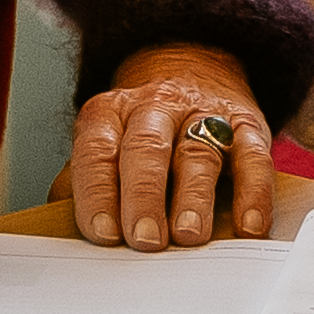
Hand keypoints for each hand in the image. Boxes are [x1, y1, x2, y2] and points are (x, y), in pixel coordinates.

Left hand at [69, 43, 271, 253]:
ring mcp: (203, 113)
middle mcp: (154, 107)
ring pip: (198, 152)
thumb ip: (82, 181)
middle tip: (145, 241)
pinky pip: (253, 154)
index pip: (97, 151)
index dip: (98, 192)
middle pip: (146, 148)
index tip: (104, 234)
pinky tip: (249, 225)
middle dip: (144, 196)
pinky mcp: (246, 124)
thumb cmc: (141, 132)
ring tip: (190, 235)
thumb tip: (59, 228)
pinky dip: (253, 191)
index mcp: (110, 113)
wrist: (194, 72)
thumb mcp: (105, 144)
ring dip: (194, 196)